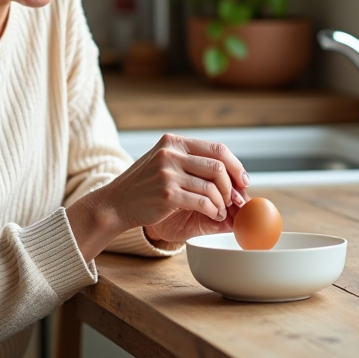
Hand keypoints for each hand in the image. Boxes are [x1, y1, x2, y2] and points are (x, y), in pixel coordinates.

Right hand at [76, 134, 248, 251]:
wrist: (115, 203)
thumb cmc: (143, 187)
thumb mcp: (164, 163)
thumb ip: (192, 163)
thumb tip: (231, 175)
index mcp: (173, 142)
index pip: (217, 148)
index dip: (235, 165)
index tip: (243, 180)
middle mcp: (170, 153)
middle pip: (218, 166)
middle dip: (232, 186)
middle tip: (236, 200)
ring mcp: (168, 173)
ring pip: (213, 186)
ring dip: (223, 202)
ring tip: (221, 210)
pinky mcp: (167, 194)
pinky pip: (203, 201)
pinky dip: (214, 210)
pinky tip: (213, 215)